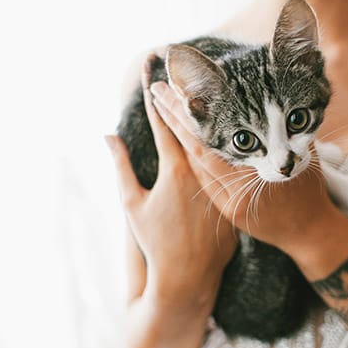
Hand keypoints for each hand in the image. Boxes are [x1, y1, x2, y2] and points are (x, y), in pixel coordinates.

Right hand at [107, 57, 236, 296]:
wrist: (188, 277)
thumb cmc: (155, 243)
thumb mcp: (133, 205)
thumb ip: (121, 167)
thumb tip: (108, 136)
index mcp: (177, 172)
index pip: (167, 126)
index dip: (158, 99)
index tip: (153, 75)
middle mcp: (204, 173)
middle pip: (196, 126)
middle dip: (184, 96)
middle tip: (176, 70)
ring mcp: (224, 182)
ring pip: (221, 139)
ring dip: (212, 114)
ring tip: (206, 87)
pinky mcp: (239, 194)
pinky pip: (237, 162)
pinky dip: (232, 142)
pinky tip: (234, 123)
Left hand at [149, 80, 342, 254]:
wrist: (309, 236)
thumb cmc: (311, 193)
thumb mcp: (303, 157)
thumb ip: (286, 131)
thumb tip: (282, 98)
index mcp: (246, 183)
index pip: (203, 143)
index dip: (184, 115)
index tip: (170, 88)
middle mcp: (230, 195)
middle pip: (193, 150)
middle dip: (173, 117)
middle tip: (157, 89)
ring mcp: (226, 205)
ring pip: (195, 165)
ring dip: (179, 135)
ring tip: (164, 106)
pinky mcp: (227, 209)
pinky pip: (205, 179)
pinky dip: (193, 156)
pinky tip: (184, 137)